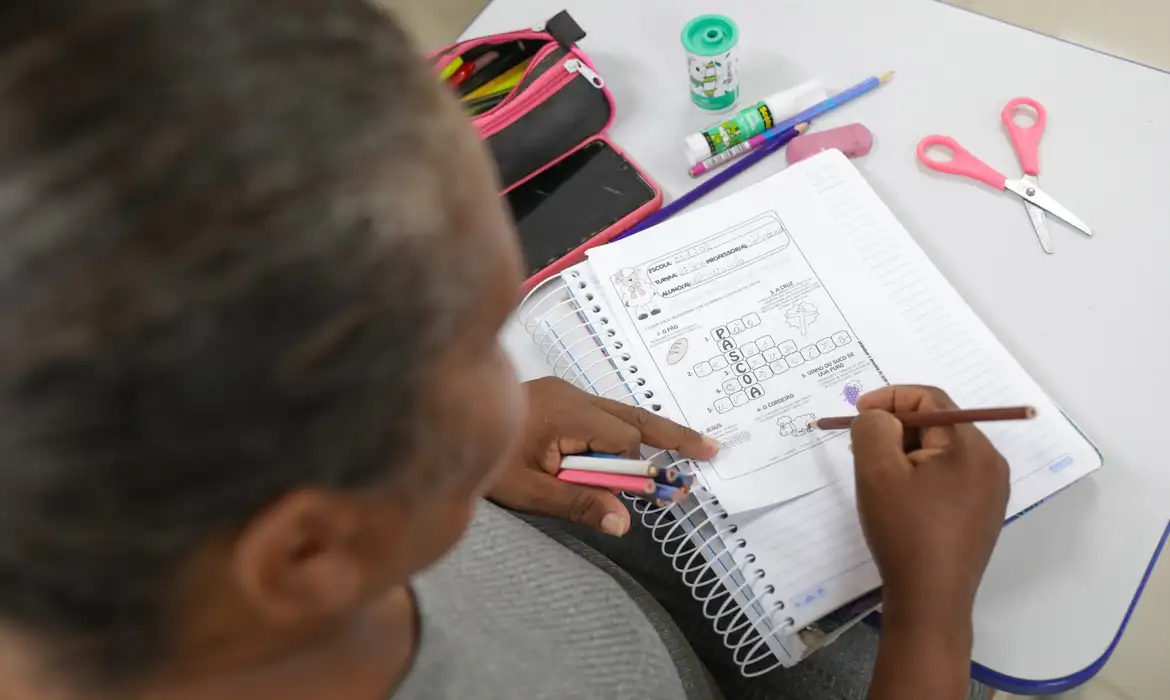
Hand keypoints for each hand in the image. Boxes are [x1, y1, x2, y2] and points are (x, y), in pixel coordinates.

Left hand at [488, 377, 717, 535]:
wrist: (442, 421)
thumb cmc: (481, 460)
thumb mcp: (527, 491)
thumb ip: (577, 504)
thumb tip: (624, 522)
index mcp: (564, 412)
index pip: (620, 440)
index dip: (638, 469)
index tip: (662, 493)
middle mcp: (569, 395)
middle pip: (632, 416)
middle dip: (671, 435)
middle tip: (710, 450)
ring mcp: (563, 393)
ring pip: (620, 413)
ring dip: (650, 433)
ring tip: (691, 447)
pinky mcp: (558, 399)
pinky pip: (601, 415)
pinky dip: (623, 432)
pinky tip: (640, 445)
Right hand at [850, 386, 1009, 623]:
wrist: (931, 600)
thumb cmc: (904, 531)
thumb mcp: (877, 472)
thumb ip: (873, 428)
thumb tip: (880, 417)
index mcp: (970, 446)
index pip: (931, 398)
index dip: (890, 398)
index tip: (857, 415)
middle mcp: (990, 462)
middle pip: (938, 423)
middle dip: (896, 427)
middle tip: (861, 446)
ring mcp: (991, 490)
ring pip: (943, 450)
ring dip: (907, 450)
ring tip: (877, 474)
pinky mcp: (983, 513)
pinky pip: (951, 475)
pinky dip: (922, 473)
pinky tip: (901, 497)